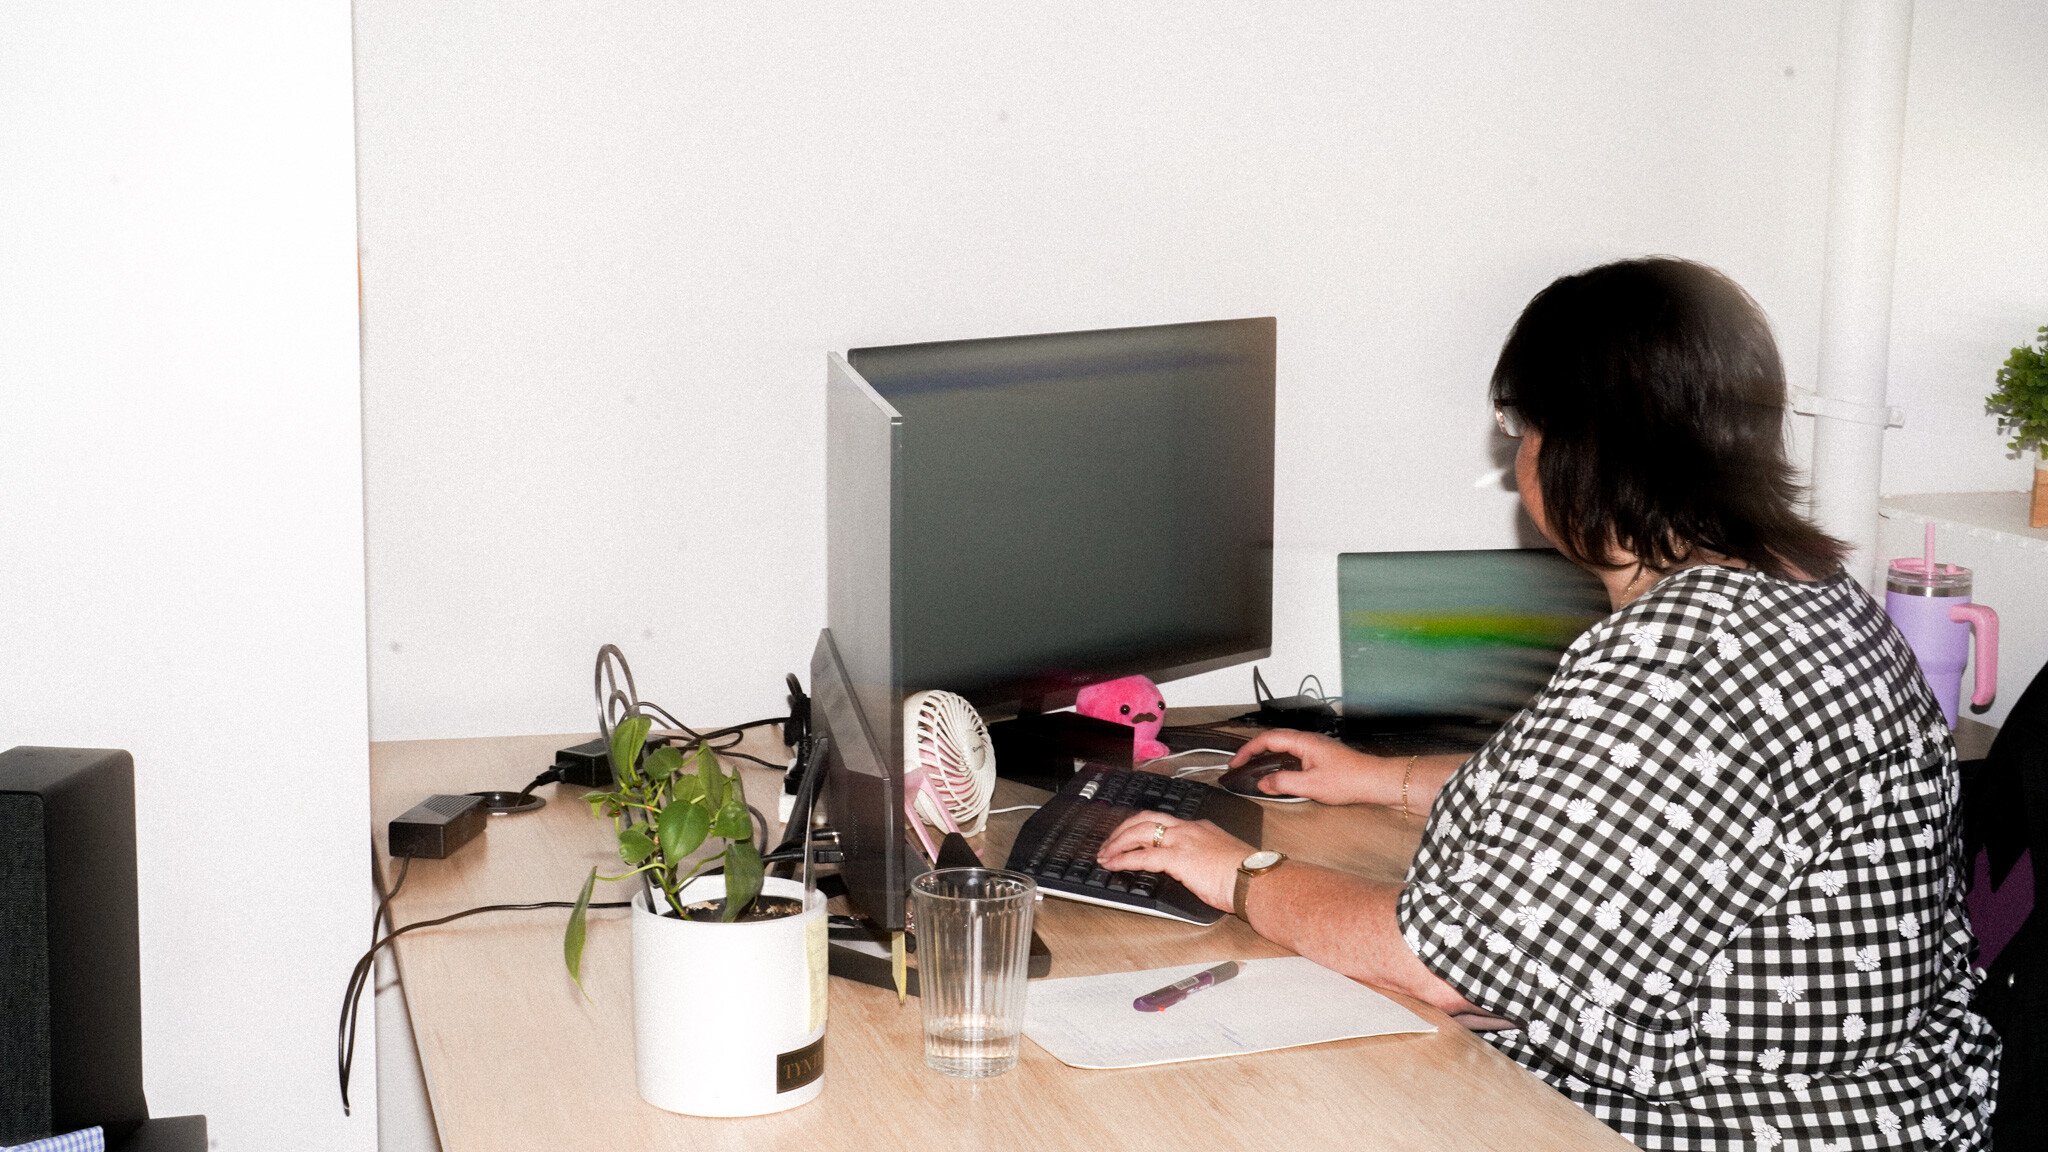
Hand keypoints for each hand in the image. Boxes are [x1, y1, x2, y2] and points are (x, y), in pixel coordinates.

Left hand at [1095, 812, 1250, 914]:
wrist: (1256, 879)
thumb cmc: (1246, 875)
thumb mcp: (1222, 859)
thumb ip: (1205, 859)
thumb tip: (1196, 870)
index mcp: (1199, 828)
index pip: (1163, 821)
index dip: (1141, 827)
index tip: (1130, 836)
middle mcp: (1188, 829)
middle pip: (1145, 819)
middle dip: (1123, 829)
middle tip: (1109, 843)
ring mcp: (1181, 841)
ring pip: (1139, 832)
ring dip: (1117, 842)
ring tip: (1105, 854)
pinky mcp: (1177, 858)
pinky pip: (1142, 856)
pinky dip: (1123, 859)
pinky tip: (1113, 865)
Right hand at [1226, 730, 1397, 805]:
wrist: (1374, 781)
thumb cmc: (1349, 780)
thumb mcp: (1311, 785)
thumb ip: (1283, 783)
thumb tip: (1263, 783)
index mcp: (1303, 742)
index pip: (1267, 739)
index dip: (1248, 750)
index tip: (1236, 762)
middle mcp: (1308, 740)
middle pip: (1273, 739)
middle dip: (1254, 750)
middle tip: (1240, 764)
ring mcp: (1315, 746)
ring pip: (1284, 746)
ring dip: (1267, 755)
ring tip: (1254, 768)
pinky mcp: (1321, 755)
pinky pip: (1294, 753)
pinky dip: (1280, 760)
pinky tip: (1279, 773)